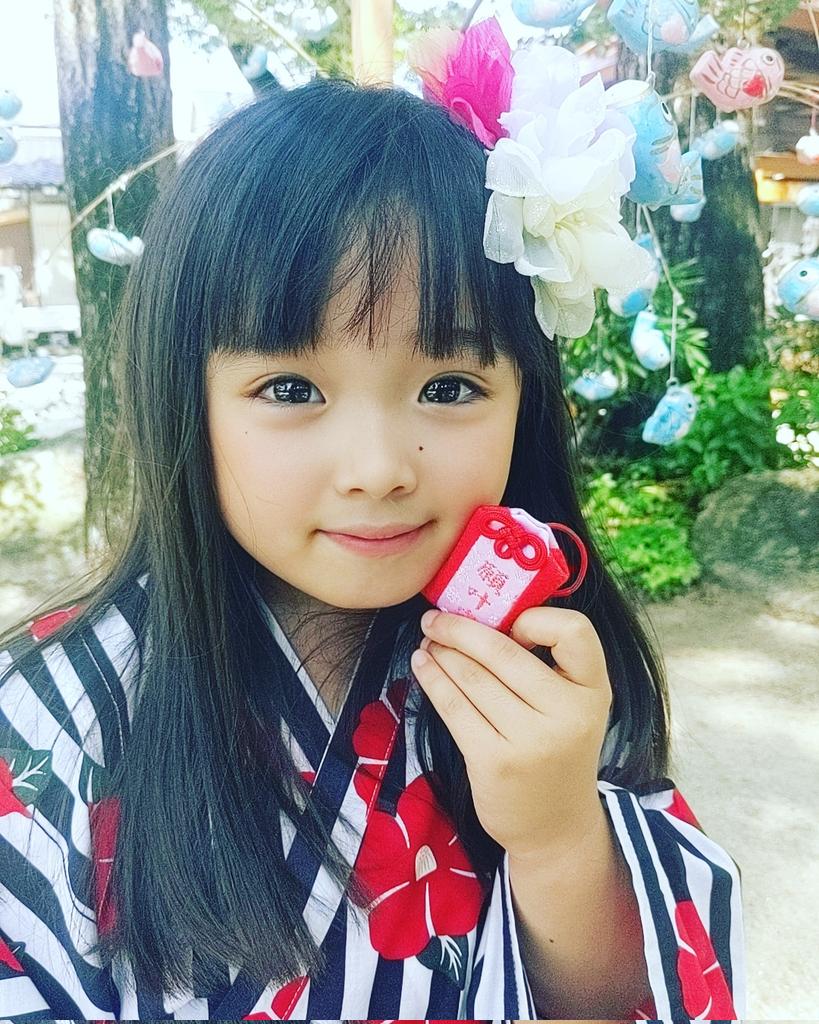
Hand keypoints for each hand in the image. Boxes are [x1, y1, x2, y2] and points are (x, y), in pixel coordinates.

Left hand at [411, 606, 611, 858]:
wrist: (555, 826)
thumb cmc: (557, 749)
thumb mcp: (572, 705)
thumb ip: (547, 665)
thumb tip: (481, 615)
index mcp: (593, 689)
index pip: (574, 631)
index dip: (537, 619)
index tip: (509, 625)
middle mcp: (568, 713)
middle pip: (503, 652)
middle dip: (459, 630)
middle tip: (434, 619)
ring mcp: (531, 740)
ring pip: (473, 678)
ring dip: (441, 652)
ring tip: (426, 641)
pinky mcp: (494, 761)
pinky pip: (454, 707)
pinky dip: (433, 680)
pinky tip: (422, 666)